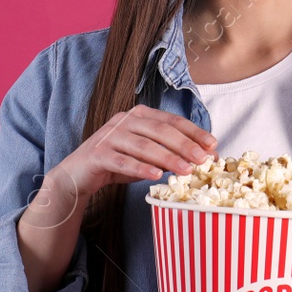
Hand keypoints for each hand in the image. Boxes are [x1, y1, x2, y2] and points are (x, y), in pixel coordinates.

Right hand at [46, 104, 214, 201]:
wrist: (78, 175)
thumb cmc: (117, 162)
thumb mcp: (146, 156)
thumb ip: (169, 152)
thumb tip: (203, 158)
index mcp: (139, 115)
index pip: (171, 120)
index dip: (194, 132)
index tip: (212, 145)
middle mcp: (125, 120)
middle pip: (160, 131)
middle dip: (185, 145)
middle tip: (203, 160)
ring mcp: (110, 135)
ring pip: (144, 145)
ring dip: (167, 158)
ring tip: (186, 171)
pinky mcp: (98, 154)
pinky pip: (123, 160)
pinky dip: (140, 168)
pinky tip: (155, 175)